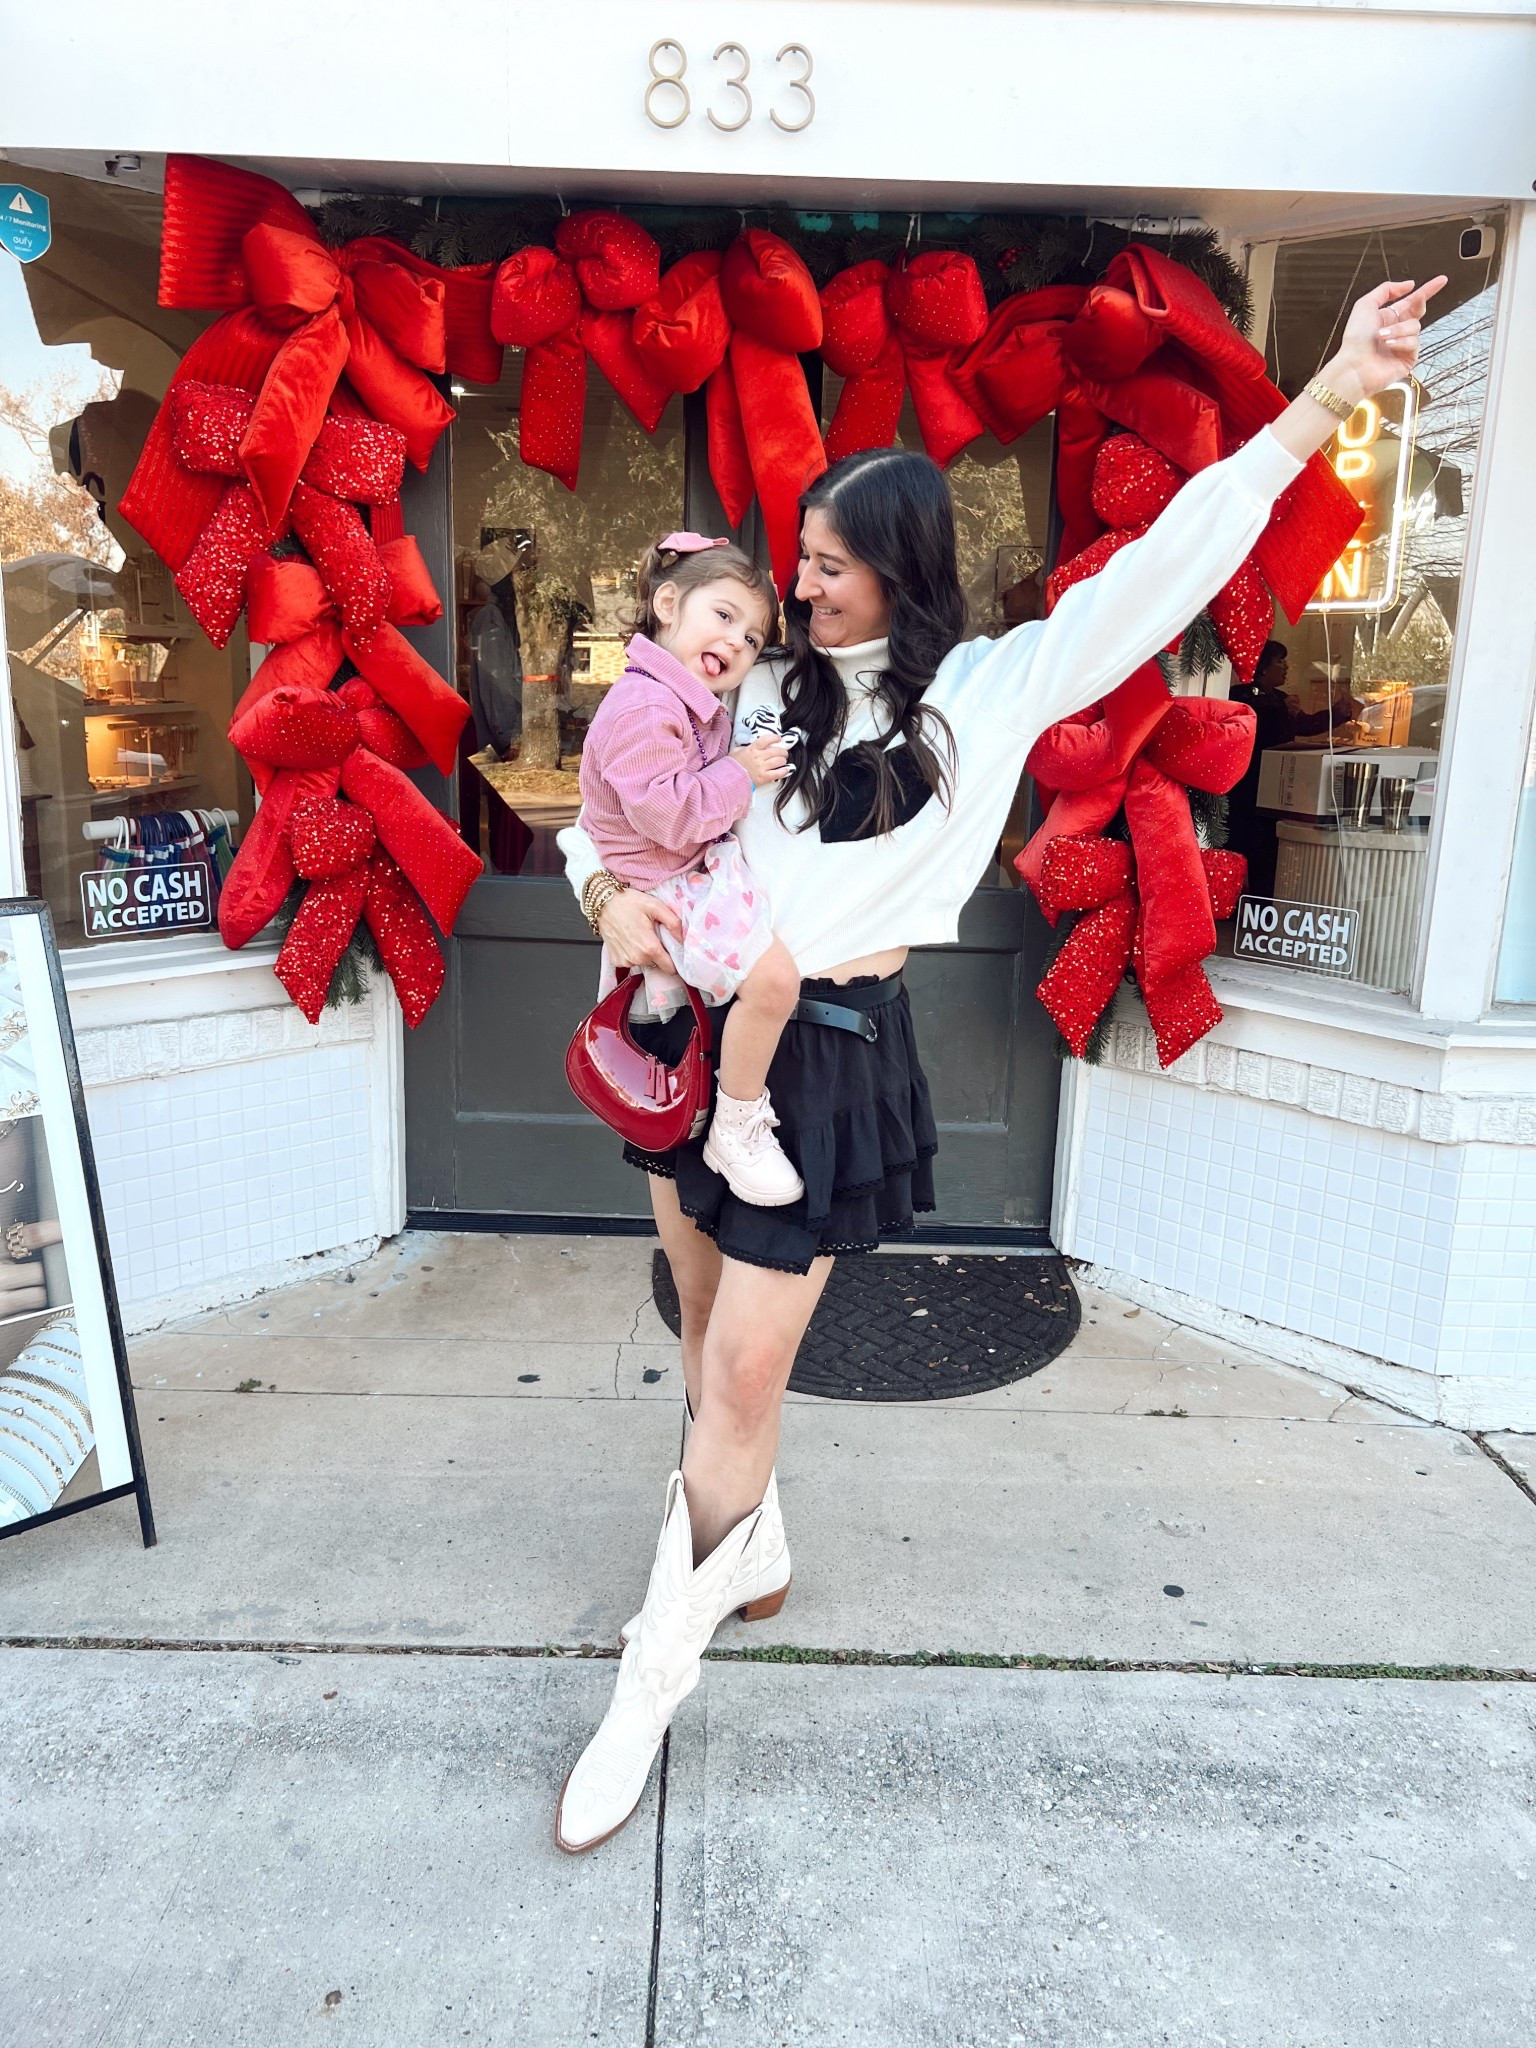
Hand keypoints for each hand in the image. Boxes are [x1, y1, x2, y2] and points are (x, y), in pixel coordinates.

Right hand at [596, 887, 684, 972]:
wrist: (603, 902)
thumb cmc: (628, 902)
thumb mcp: (656, 906)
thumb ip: (674, 923)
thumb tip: (683, 938)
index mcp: (649, 948)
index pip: (670, 968)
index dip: (675, 961)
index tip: (673, 952)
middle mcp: (637, 958)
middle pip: (657, 964)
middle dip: (658, 952)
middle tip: (653, 935)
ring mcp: (625, 961)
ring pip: (644, 963)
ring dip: (645, 953)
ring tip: (640, 935)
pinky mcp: (616, 960)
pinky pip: (631, 961)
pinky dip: (633, 953)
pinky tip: (630, 939)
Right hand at [730, 734, 790, 787]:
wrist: (728, 779)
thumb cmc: (731, 766)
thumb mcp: (735, 752)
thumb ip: (743, 748)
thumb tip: (748, 747)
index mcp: (752, 749)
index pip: (766, 740)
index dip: (774, 738)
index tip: (778, 738)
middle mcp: (758, 757)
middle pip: (776, 751)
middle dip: (782, 751)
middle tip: (783, 752)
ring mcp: (762, 767)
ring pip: (779, 761)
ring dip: (783, 760)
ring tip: (783, 761)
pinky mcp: (764, 778)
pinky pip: (778, 773)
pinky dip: (784, 771)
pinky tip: (787, 769)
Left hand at [1323, 275, 1447, 404]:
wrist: (1354, 366)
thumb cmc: (1355, 339)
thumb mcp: (1365, 304)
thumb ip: (1386, 290)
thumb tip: (1408, 285)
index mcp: (1387, 316)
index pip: (1411, 300)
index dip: (1427, 290)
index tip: (1441, 280)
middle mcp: (1397, 329)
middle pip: (1419, 311)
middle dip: (1420, 303)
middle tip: (1419, 299)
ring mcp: (1403, 344)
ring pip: (1415, 326)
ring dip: (1399, 329)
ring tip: (1382, 336)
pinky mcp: (1408, 358)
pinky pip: (1414, 342)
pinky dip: (1401, 342)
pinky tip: (1389, 346)